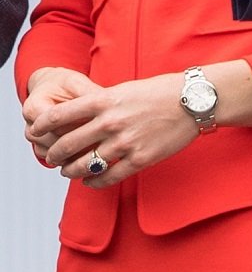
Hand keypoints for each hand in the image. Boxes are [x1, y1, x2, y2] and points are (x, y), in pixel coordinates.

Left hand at [31, 73, 198, 187]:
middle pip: (66, 145)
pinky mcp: (140, 159)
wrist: (194, 100)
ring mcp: (125, 142)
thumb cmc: (161, 92)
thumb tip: (75, 118)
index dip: (41, 126)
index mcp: (104, 100)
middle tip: (53, 157)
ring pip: (83, 165)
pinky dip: (93, 182)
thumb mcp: (125, 89)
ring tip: (70, 171)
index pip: (58, 116)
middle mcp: (110, 122)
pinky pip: (107, 178)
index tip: (36, 132)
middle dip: (54, 154)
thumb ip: (100, 103)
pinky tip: (91, 180)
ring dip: (71, 171)